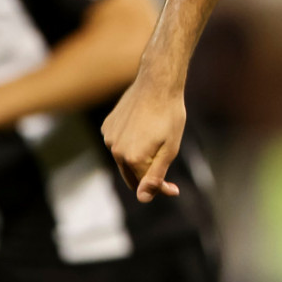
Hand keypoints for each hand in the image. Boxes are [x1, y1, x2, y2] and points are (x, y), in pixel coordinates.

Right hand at [101, 65, 185, 201]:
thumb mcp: (170, 149)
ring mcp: (109, 137)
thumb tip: (143, 199)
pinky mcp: (107, 126)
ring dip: (138, 158)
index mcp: (132, 158)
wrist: (157, 83)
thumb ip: (155, 176)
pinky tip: (144, 129)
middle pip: (131, 176)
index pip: (144, 186)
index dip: (160, 189)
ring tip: (156, 141)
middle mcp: (115, 150)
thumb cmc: (169, 115)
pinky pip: (119, 143)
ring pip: (124, 159)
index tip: (174, 189)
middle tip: (166, 170)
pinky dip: (130, 143)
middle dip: (148, 177)